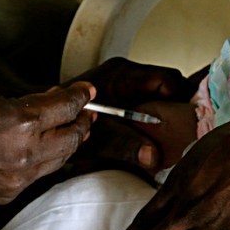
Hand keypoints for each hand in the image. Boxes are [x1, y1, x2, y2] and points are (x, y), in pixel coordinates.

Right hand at [0, 82, 94, 205]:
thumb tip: (54, 97)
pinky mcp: (5, 195)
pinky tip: (43, 149)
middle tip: (87, 111)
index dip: (81, 96)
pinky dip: (45, 160)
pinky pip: (37, 176)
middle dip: (83, 120)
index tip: (87, 91)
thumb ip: (30, 97)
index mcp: (21, 123)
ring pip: (60, 160)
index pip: (68, 107)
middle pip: (73, 136)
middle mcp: (24, 154)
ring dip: (68, 142)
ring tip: (72, 130)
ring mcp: (16, 179)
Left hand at [67, 58, 198, 173]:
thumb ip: (124, 146)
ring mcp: (125, 80)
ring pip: (162, 91)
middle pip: (170, 83)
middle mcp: (127, 72)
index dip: (182, 101)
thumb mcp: (97, 140)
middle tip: (183, 131)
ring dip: (167, 111)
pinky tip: (154, 132)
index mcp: (123, 75)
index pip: (168, 80)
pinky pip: (151, 96)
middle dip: (178, 106)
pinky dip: (156, 113)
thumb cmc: (65, 126)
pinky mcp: (123, 91)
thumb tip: (153, 157)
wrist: (41, 123)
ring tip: (170, 134)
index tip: (188, 124)